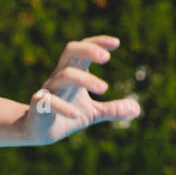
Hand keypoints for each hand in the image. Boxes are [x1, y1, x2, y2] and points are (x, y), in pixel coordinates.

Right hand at [22, 36, 140, 144]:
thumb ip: (112, 109)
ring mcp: (48, 90)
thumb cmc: (65, 116)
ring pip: (64, 74)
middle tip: (107, 58)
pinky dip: (63, 106)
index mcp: (73, 73)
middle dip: (88, 50)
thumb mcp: (92, 113)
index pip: (83, 49)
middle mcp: (60, 76)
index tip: (116, 43)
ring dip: (85, 79)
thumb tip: (137, 109)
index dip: (97, 42)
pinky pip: (49, 101)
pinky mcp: (39, 107)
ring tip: (104, 88)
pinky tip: (76, 115)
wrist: (37, 132)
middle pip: (71, 51)